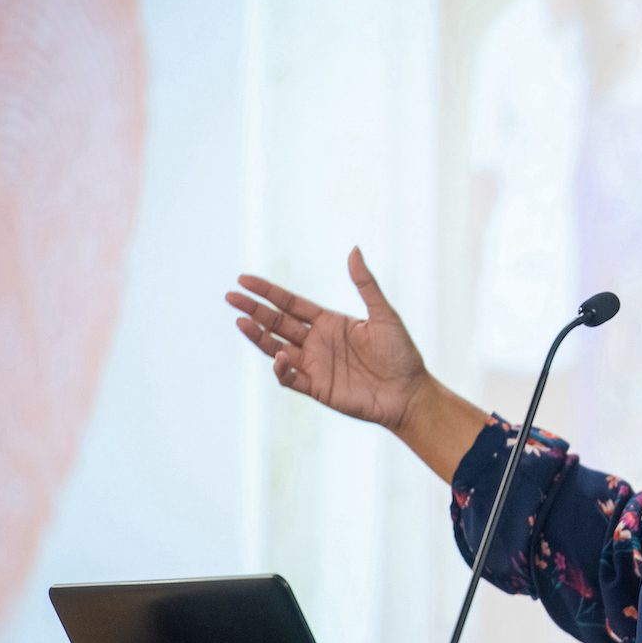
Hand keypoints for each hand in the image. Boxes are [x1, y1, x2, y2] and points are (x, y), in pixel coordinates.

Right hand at [227, 247, 427, 432]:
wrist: (410, 392)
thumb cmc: (401, 353)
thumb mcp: (384, 314)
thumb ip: (365, 284)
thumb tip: (354, 249)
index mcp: (330, 322)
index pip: (290, 304)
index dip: (268, 292)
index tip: (244, 280)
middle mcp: (317, 342)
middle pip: (277, 322)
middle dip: (254, 310)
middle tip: (231, 297)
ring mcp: (315, 365)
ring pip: (276, 348)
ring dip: (258, 336)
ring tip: (240, 321)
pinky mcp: (318, 388)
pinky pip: (291, 378)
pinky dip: (281, 369)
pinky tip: (279, 355)